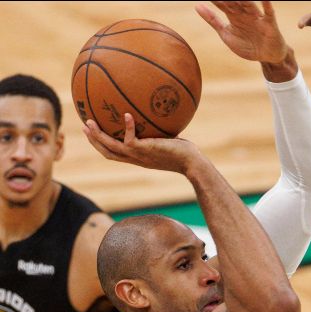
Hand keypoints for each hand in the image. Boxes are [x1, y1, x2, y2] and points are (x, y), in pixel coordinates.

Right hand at [82, 114, 206, 174]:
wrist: (191, 163)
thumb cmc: (184, 153)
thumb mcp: (168, 141)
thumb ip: (160, 132)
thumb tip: (160, 114)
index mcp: (138, 158)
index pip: (115, 154)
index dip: (102, 145)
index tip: (93, 134)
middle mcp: (136, 158)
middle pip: (107, 152)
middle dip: (94, 140)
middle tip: (84, 127)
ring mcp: (139, 155)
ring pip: (111, 147)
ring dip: (98, 135)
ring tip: (89, 121)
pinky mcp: (145, 150)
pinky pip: (130, 138)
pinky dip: (127, 126)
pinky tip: (125, 114)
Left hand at [196, 1, 287, 62]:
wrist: (267, 57)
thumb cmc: (247, 45)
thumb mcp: (226, 34)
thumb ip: (213, 20)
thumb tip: (197, 6)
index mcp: (234, 16)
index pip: (222, 4)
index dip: (215, 0)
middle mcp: (245, 14)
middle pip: (235, 2)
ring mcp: (257, 18)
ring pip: (249, 5)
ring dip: (244, 0)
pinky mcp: (269, 24)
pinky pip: (268, 13)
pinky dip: (266, 5)